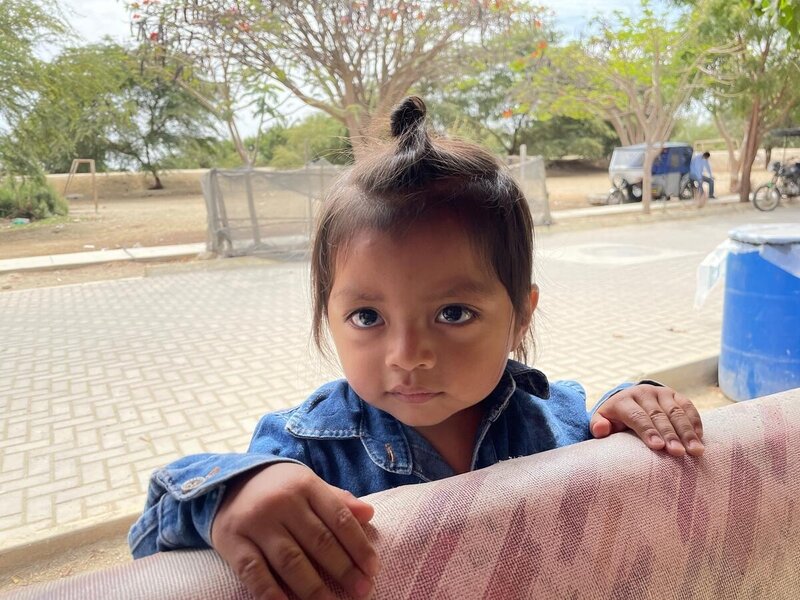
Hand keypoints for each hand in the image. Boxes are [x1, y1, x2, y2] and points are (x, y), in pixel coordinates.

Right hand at [211, 462, 378, 599]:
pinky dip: (271, 594)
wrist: (227, 482)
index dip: (358, 546)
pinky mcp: (233, 543)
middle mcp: (281, 502)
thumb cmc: (279, 489)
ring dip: (314, 589)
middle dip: (344, 570)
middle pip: (319, 541)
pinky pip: (254, 573)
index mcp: (305, 485)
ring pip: (290, 561)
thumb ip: (337, 501)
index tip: (372, 569)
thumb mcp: (308, 485)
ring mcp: (256, 523)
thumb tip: (369, 514)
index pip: (339, 518)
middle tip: (363, 591)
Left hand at [589, 384, 704, 456]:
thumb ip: (598, 425)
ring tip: (696, 450)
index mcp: (624, 400)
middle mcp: (643, 393)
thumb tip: (601, 429)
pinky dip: (695, 421)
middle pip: (659, 415)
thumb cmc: (615, 418)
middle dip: (670, 434)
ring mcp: (661, 392)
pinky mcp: (675, 394)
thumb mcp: (603, 420)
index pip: (637, 416)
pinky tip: (700, 438)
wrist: (629, 399)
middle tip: (679, 453)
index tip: (658, 447)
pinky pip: (688, 406)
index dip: (648, 431)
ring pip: (676, 411)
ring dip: (687, 431)